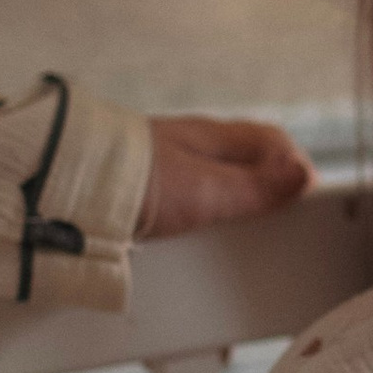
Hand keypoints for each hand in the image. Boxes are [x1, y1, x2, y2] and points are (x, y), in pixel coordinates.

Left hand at [138, 114, 314, 237]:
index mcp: (214, 135)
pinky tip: (194, 237)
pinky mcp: (142, 186)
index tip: (305, 202)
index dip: (293, 167)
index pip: (272, 140)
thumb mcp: (206, 191)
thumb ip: (256, 188)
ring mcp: (165, 164)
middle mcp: (192, 144)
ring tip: (240, 237)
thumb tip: (306, 175)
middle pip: (244, 161)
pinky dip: (198, 216)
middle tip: (277, 223)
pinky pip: (184, 197)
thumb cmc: (136, 181)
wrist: (66, 188)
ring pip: (214, 179)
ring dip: (231, 204)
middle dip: (265, 188)